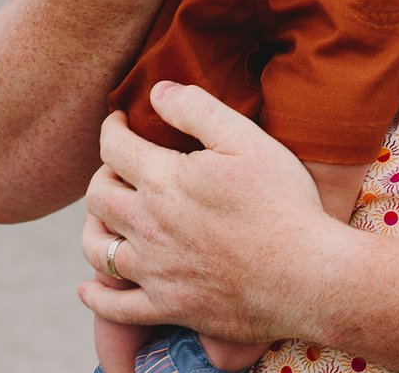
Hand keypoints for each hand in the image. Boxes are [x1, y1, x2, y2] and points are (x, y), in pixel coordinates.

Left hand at [77, 83, 349, 346]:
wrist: (308, 277)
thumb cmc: (283, 204)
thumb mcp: (246, 139)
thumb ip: (197, 109)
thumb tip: (157, 91)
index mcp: (164, 181)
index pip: (113, 147)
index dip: (112, 127)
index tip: (121, 122)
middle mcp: (149, 226)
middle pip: (97, 197)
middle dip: (102, 174)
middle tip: (120, 169)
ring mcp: (155, 271)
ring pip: (97, 248)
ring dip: (93, 228)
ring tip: (105, 218)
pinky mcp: (169, 307)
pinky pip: (115, 308)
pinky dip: (97, 297)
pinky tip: (90, 289)